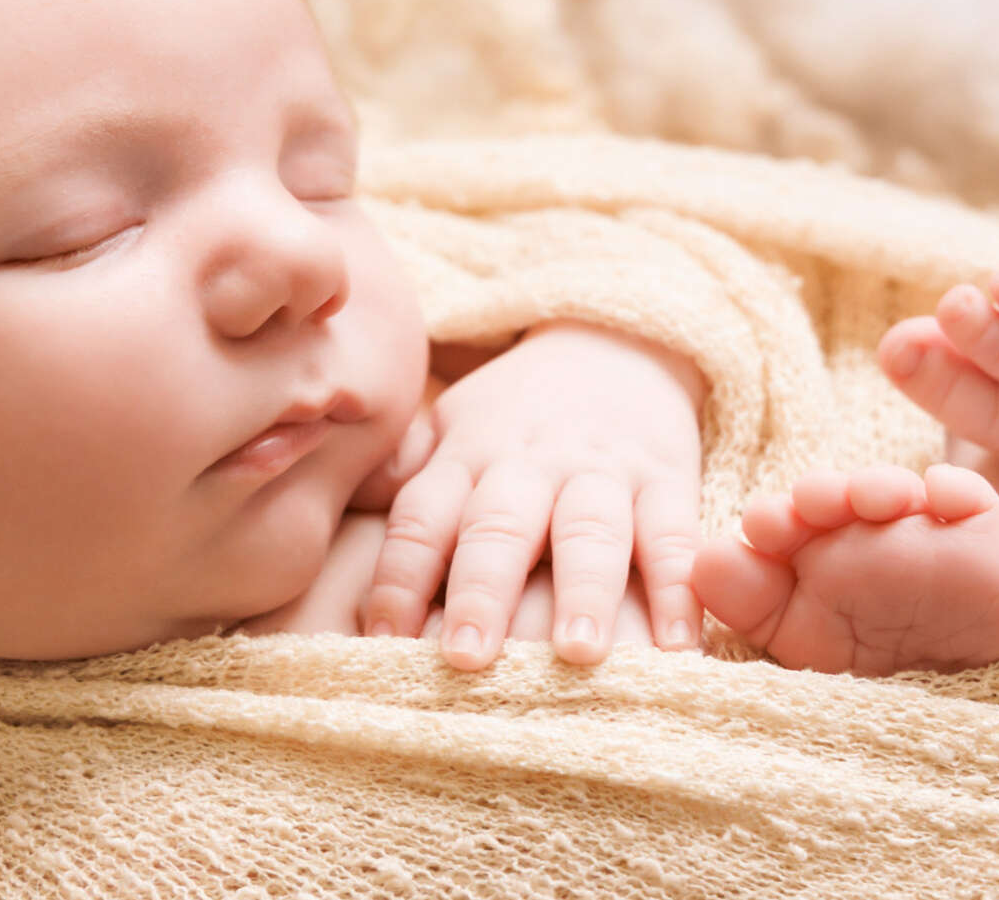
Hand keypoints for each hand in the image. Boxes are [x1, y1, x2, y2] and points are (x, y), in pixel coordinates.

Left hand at [360, 319, 705, 669]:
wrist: (617, 340)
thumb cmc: (517, 410)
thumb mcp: (452, 423)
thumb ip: (402, 470)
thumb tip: (317, 501)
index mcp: (467, 455)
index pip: (424, 517)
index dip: (399, 577)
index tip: (380, 639)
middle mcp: (530, 464)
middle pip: (501, 526)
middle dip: (483, 590)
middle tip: (469, 658)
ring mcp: (602, 471)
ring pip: (591, 529)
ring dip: (586, 590)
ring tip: (581, 652)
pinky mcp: (667, 478)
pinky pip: (674, 534)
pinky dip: (681, 588)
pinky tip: (681, 645)